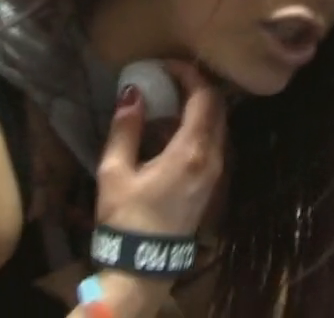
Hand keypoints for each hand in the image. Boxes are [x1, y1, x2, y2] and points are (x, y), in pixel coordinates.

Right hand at [96, 61, 225, 240]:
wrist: (144, 267)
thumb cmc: (126, 218)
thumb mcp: (115, 171)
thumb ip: (126, 128)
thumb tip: (133, 92)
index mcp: (192, 152)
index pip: (205, 97)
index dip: (189, 74)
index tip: (166, 65)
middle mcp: (213, 159)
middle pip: (217, 109)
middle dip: (196, 87)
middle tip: (168, 77)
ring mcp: (216, 174)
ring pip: (218, 127)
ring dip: (198, 108)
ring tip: (166, 102)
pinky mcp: (212, 186)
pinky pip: (213, 145)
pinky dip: (197, 128)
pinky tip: (169, 132)